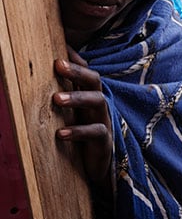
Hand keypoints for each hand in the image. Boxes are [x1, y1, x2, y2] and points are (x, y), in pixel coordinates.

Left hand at [53, 47, 112, 184]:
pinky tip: (60, 133)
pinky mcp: (104, 140)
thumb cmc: (80, 136)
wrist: (97, 166)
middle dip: (77, 72)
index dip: (75, 60)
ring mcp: (103, 120)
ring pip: (97, 101)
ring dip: (77, 97)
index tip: (58, 52)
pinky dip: (78, 131)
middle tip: (58, 65)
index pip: (86, 72)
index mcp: (89, 95)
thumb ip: (62, 96)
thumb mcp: (72, 114)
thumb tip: (40, 76)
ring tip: (56, 98)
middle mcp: (98, 104)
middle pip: (94, 80)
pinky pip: (95, 132)